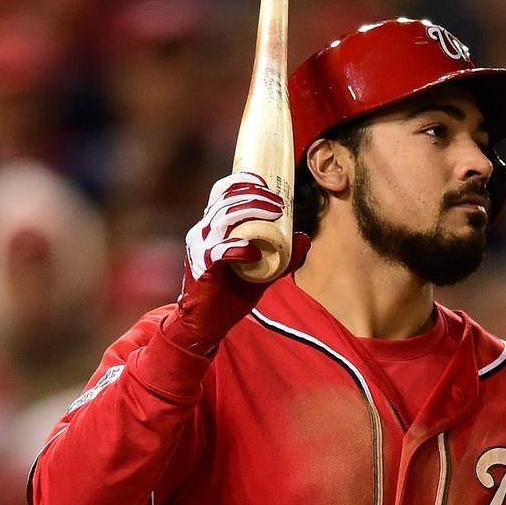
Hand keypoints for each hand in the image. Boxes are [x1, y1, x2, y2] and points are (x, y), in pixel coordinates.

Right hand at [173, 172, 309, 352]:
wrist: (208, 322)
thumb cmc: (231, 293)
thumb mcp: (263, 272)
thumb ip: (283, 256)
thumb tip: (304, 237)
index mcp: (214, 226)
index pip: (223, 192)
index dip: (244, 182)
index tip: (268, 184)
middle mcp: (204, 231)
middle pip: (226, 200)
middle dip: (255, 196)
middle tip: (279, 204)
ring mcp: (200, 248)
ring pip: (222, 218)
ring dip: (250, 211)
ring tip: (274, 214)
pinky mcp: (202, 267)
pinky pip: (218, 251)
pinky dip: (238, 249)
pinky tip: (253, 252)